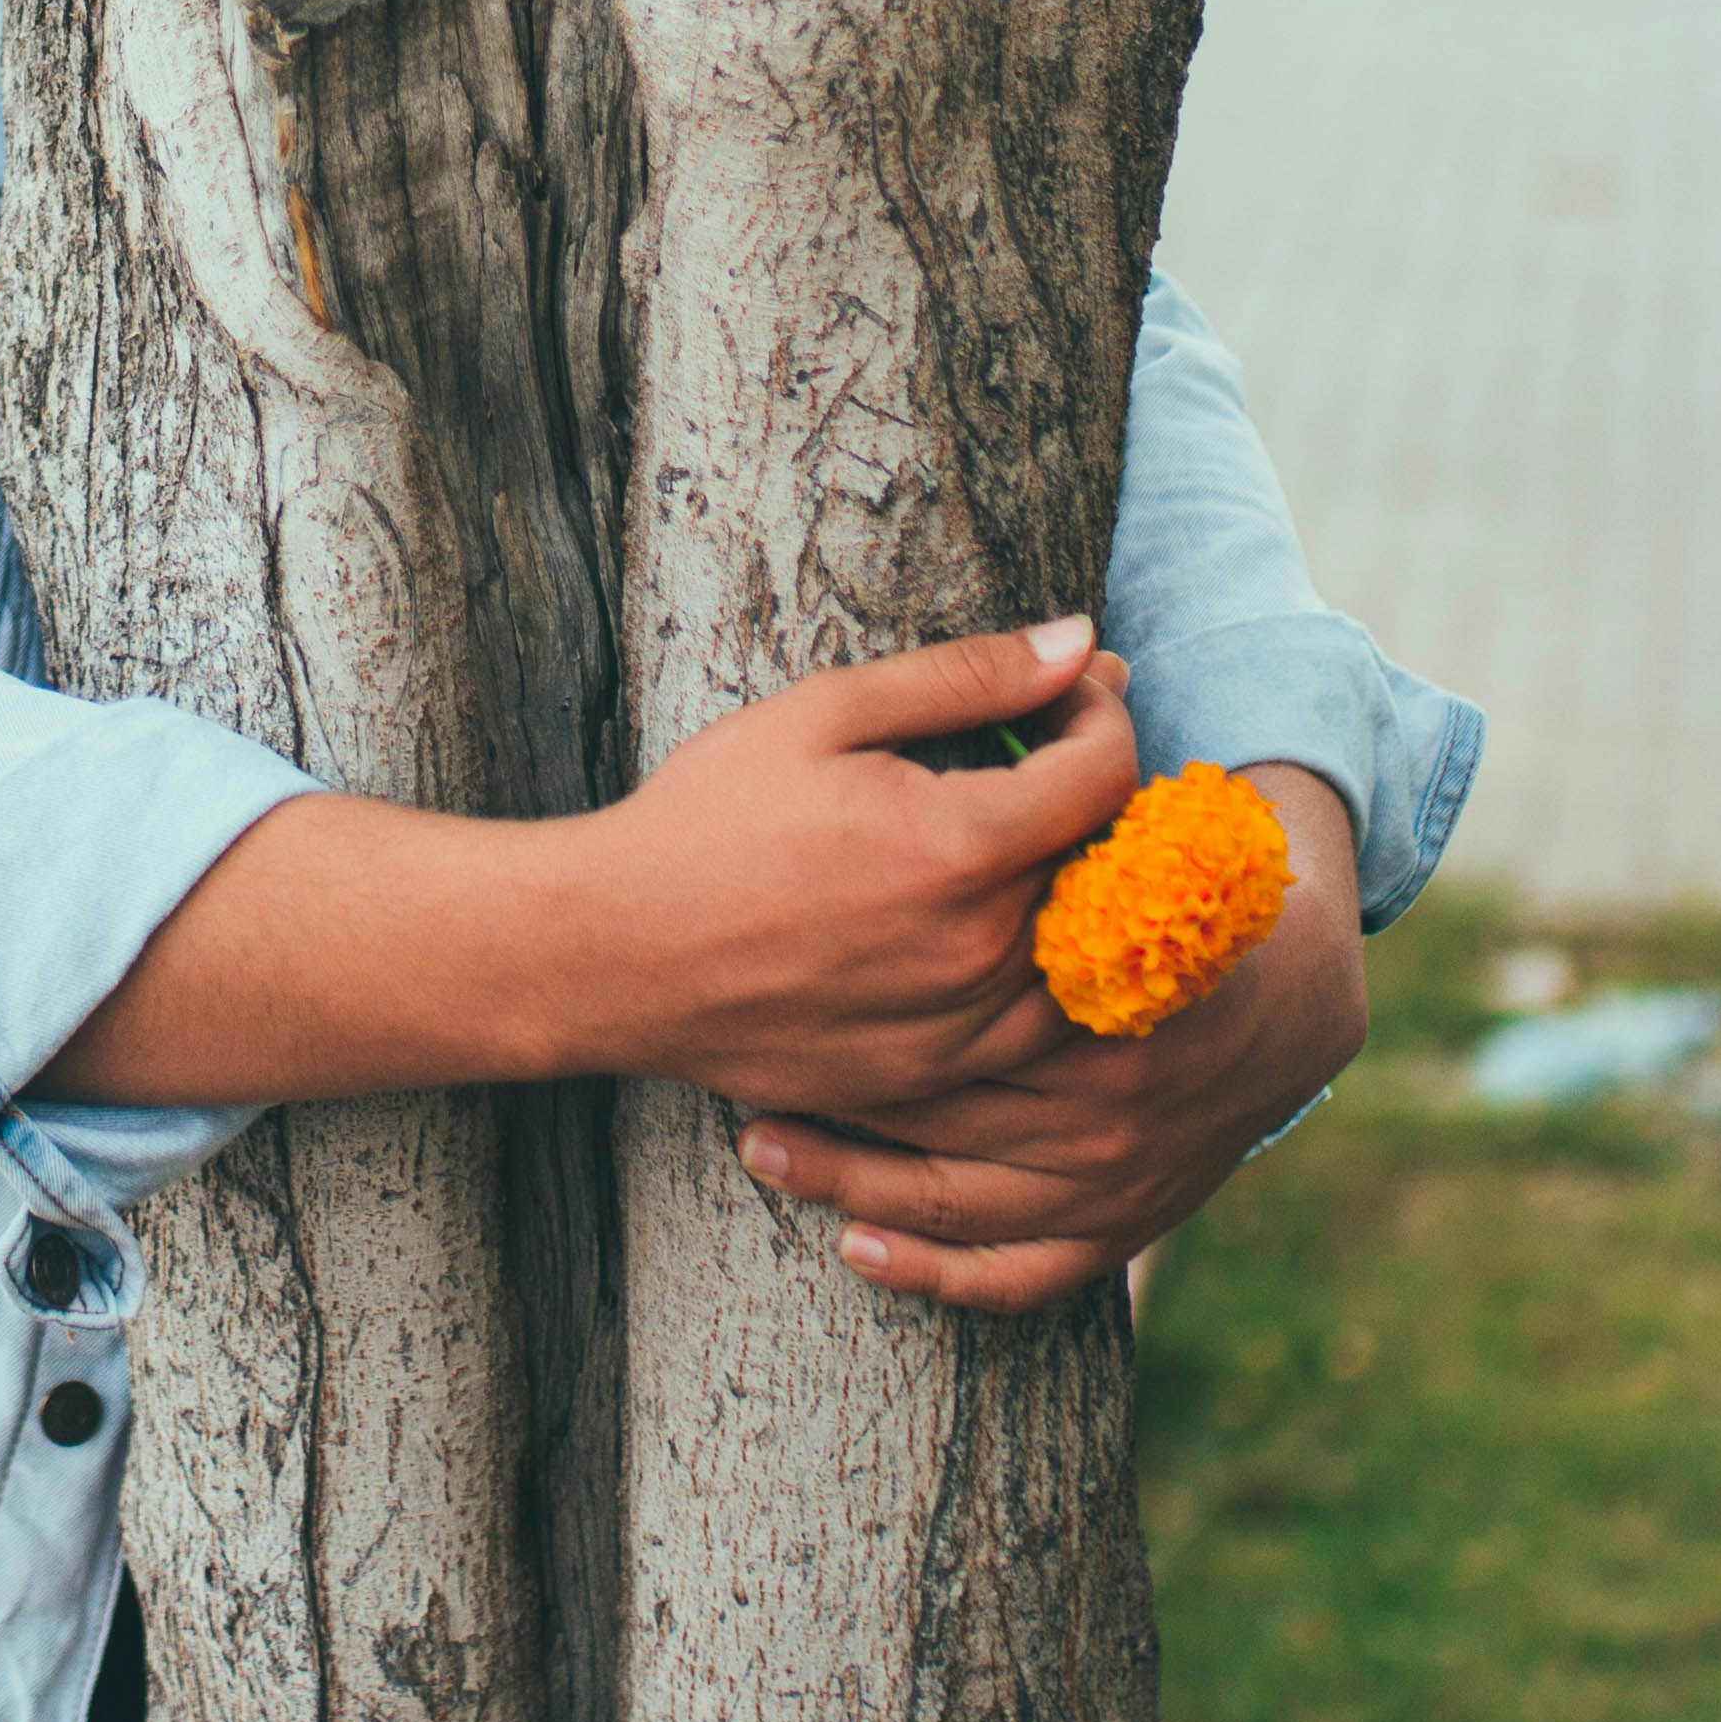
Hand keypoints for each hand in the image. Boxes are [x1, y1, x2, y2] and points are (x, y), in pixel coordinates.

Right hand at [545, 620, 1144, 1112]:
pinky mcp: (931, 1080)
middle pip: (1105, 862)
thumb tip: (1080, 641)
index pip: (1106, 775)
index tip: (1070, 696)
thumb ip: (966, 676)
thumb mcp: (824, 712)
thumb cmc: (707, 820)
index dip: (1103, 717)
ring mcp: (959, 1032)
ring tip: (1011, 839)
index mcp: (958, 847)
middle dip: (1087, 790)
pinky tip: (978, 924)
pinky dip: (1033, 971)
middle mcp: (977, 951)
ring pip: (1081, 956)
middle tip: (1038, 749)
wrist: (615, 952)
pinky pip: (1033, 1033)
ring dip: (1071, 887)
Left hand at [732, 763, 1367, 1307]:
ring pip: (950, 1188)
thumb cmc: (1191, 891)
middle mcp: (1107, 1076)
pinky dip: (934, 1268)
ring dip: (844, 1176)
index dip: (855, 940)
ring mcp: (1115, 1163)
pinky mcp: (1122, 1220)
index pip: (949, 962)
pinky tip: (853, 1246)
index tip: (773, 919)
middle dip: (827, 1079)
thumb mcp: (1116, 794)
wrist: (1300, 1001)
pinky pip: (1017, 1268)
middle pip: (932, 1087)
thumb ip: (1053, 712)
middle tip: (728, 1068)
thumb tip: (1060, 637)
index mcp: (1094, 955)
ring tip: (755, 1145)